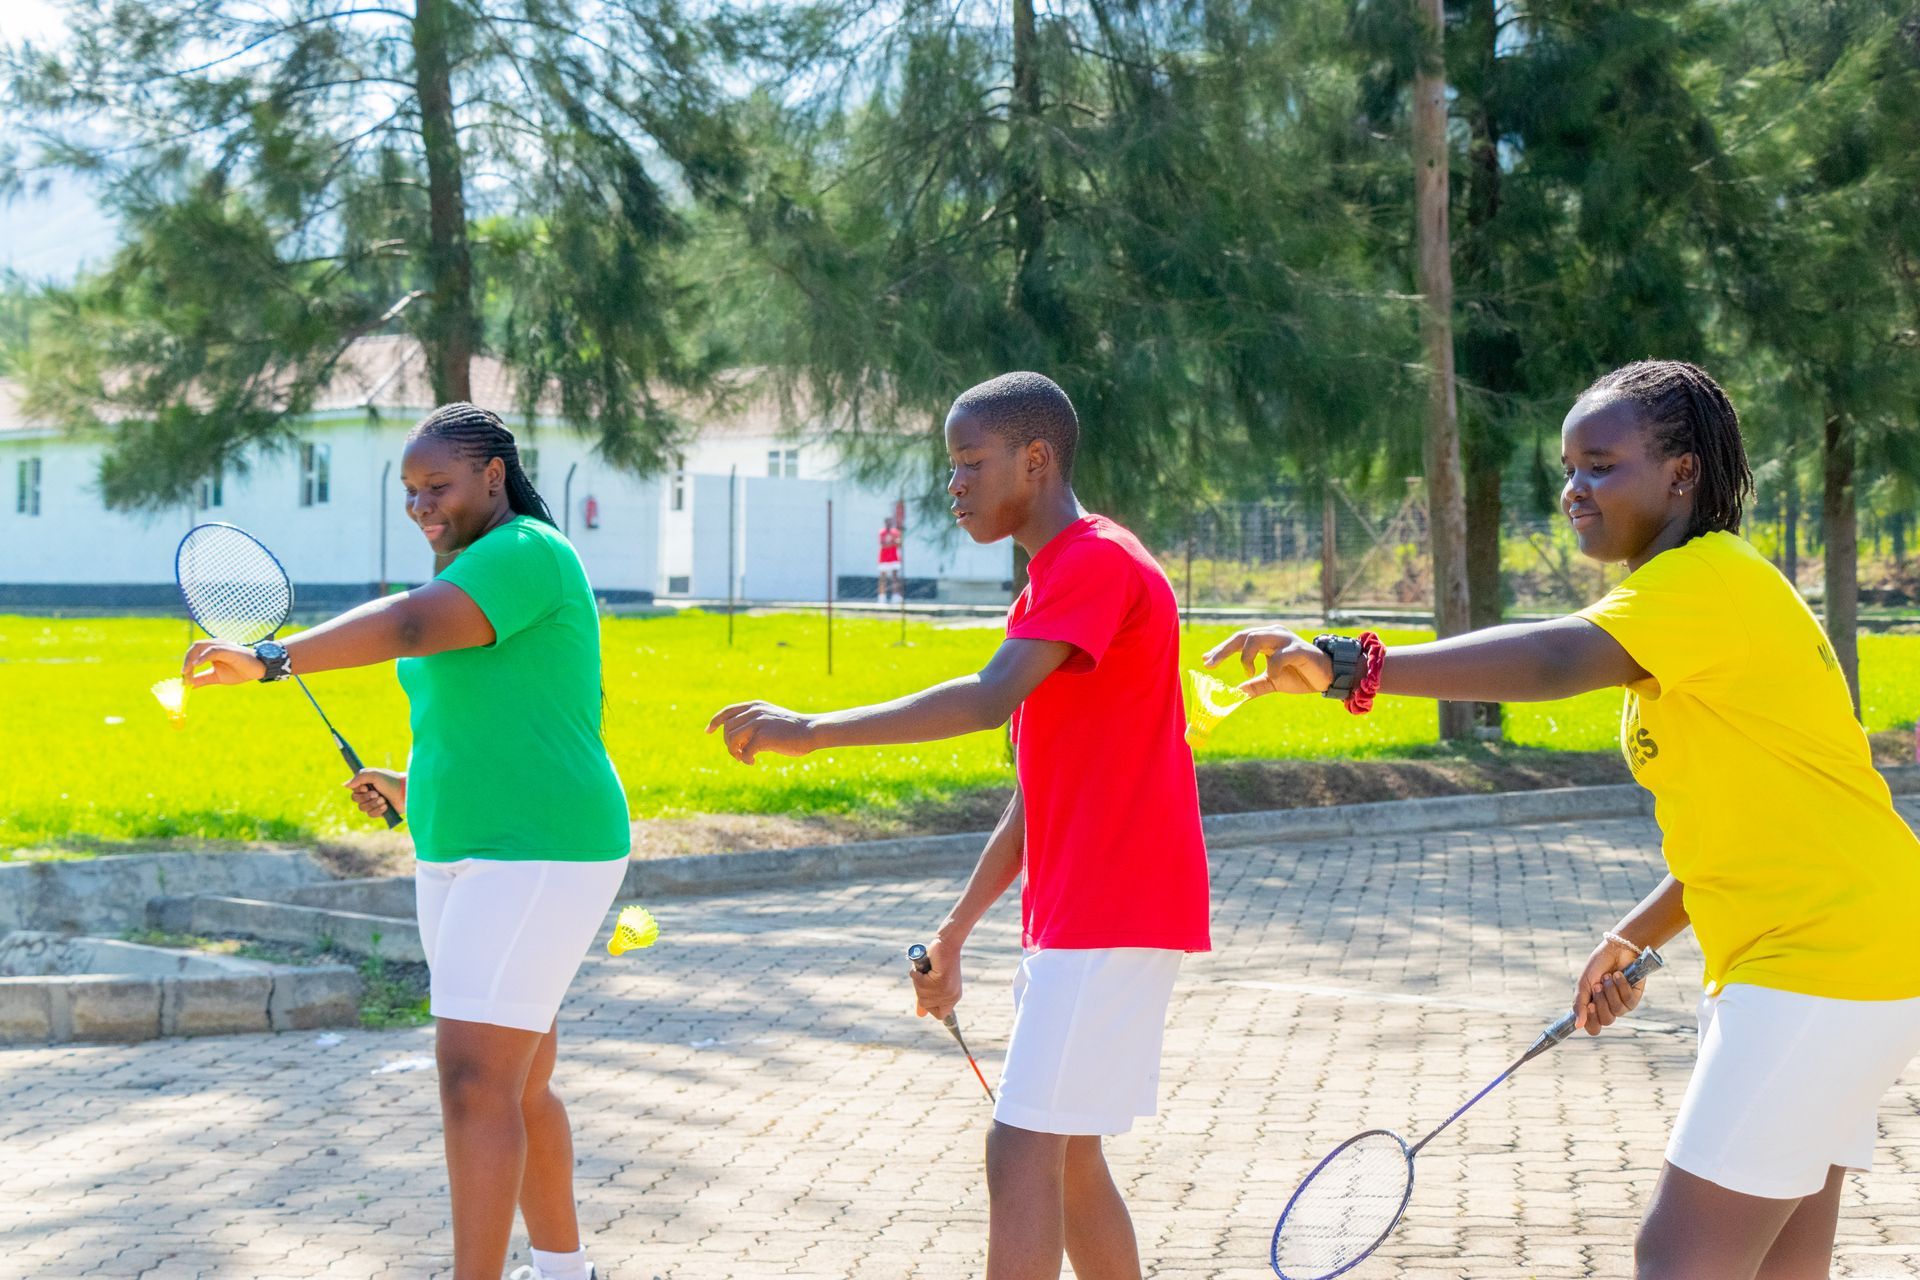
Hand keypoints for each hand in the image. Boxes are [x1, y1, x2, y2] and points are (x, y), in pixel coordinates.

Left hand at [183, 639, 265, 686]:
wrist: (258, 670)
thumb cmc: (239, 671)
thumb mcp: (216, 677)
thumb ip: (202, 679)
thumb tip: (187, 685)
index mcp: (211, 650)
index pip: (193, 652)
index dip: (186, 664)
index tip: (184, 679)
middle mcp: (215, 644)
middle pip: (194, 647)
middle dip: (186, 661)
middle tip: (184, 674)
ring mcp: (221, 645)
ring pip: (200, 647)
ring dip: (191, 659)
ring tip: (187, 671)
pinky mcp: (227, 649)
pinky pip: (211, 651)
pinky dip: (202, 657)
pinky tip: (196, 665)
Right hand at [344, 768, 405, 819]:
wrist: (406, 792)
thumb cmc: (391, 781)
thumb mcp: (374, 774)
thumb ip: (359, 777)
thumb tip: (345, 785)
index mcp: (367, 783)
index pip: (353, 790)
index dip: (359, 790)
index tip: (367, 787)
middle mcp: (370, 793)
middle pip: (355, 800)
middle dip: (366, 797)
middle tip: (377, 793)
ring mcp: (374, 803)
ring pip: (362, 808)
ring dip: (373, 804)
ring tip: (383, 799)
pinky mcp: (380, 812)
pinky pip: (370, 814)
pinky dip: (377, 810)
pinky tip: (386, 806)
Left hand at [706, 701, 816, 764]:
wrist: (811, 731)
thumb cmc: (793, 729)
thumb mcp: (771, 719)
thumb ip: (755, 723)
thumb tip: (737, 740)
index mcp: (755, 706)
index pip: (728, 711)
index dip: (715, 721)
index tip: (708, 731)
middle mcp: (755, 712)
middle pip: (727, 729)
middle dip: (728, 744)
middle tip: (737, 754)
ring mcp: (759, 723)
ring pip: (732, 739)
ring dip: (735, 752)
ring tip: (744, 758)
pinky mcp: (763, 737)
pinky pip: (744, 751)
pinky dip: (745, 759)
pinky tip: (753, 762)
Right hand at [911, 934, 963, 1020]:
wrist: (946, 943)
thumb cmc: (938, 961)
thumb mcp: (931, 983)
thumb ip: (926, 998)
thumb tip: (920, 1015)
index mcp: (953, 998)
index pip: (940, 1015)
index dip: (929, 1006)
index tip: (927, 993)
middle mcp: (952, 996)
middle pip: (926, 1004)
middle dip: (920, 988)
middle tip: (927, 975)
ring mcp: (948, 989)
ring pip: (922, 994)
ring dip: (919, 979)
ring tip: (928, 969)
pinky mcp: (942, 980)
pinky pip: (921, 983)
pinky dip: (918, 973)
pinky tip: (927, 966)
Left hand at [1201, 626, 1332, 696]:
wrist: (1327, 676)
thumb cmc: (1299, 674)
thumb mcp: (1272, 681)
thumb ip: (1253, 686)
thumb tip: (1233, 696)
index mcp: (1266, 640)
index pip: (1238, 640)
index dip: (1221, 650)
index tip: (1205, 661)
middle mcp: (1273, 634)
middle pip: (1242, 636)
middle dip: (1224, 650)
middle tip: (1210, 663)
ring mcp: (1286, 640)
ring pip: (1255, 638)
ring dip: (1245, 656)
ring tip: (1246, 672)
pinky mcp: (1298, 649)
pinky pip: (1279, 656)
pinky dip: (1271, 667)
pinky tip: (1272, 675)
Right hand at [1571, 935, 1649, 1034]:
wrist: (1615, 949)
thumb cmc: (1598, 966)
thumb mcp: (1584, 984)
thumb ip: (1579, 1004)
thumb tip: (1577, 1025)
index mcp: (1595, 1008)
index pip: (1593, 1028)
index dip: (1591, 1021)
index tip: (1589, 1006)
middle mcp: (1610, 1009)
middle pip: (1606, 1021)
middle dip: (1601, 1001)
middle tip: (1597, 985)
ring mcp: (1623, 1004)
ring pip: (1617, 1011)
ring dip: (1610, 991)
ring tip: (1608, 976)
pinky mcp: (1635, 997)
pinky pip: (1628, 1000)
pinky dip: (1621, 986)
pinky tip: (1619, 975)